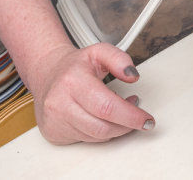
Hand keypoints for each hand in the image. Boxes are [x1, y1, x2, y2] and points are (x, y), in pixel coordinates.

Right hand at [29, 44, 154, 144]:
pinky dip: (100, 132)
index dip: (131, 116)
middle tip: (139, 118)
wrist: (47, 73)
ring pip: (95, 136)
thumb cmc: (74, 65)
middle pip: (102, 126)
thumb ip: (120, 59)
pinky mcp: (53, 133)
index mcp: (73, 81)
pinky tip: (103, 119)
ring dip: (115, 128)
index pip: (107, 106)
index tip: (146, 119)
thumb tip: (133, 76)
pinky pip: (85, 140)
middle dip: (127, 125)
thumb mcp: (99, 52)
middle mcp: (60, 103)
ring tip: (121, 113)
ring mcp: (54, 120)